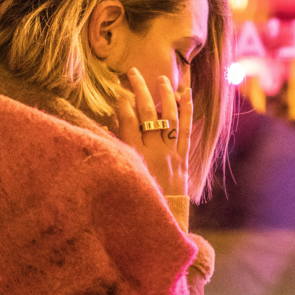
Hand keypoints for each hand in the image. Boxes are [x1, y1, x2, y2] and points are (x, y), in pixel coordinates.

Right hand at [115, 67, 192, 196]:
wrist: (161, 221)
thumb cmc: (134, 203)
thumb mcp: (120, 177)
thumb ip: (114, 152)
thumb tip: (106, 128)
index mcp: (134, 157)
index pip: (127, 122)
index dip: (122, 105)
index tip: (118, 92)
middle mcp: (154, 152)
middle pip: (147, 114)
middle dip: (140, 90)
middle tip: (133, 72)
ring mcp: (171, 153)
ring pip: (170, 117)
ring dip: (165, 96)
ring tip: (162, 79)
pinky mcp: (183, 158)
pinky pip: (187, 130)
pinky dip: (187, 111)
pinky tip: (186, 94)